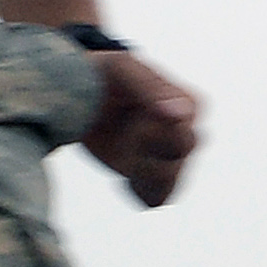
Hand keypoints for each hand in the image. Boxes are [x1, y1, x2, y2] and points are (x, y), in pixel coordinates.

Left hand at [78, 47, 203, 208]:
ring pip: (167, 184)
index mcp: (189, 104)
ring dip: (139, 172)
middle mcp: (185, 132)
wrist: (77, 92)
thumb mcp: (122, 69)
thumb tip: (179, 113)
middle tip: (125, 135)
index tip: (135, 120)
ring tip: (122, 151)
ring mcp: (170, 157)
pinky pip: (155, 197)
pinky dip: (137, 189)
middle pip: (176, 162)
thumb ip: (152, 88)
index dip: (155, 135)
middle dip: (143, 153)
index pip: (184, 136)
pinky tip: (124, 174)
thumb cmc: (104, 74)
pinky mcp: (152, 175)